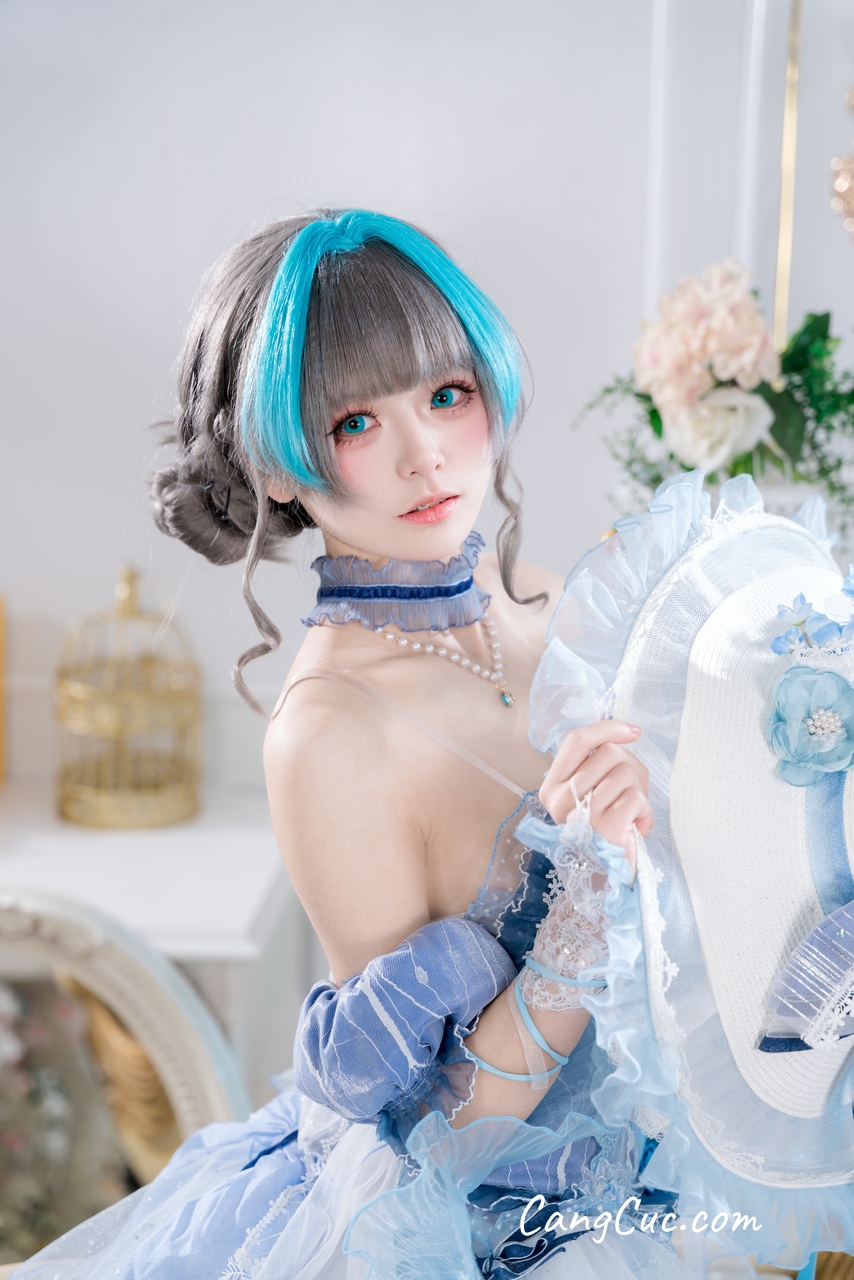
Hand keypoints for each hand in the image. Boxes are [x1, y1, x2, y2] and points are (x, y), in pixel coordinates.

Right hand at [538, 721, 651, 869]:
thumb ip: (596, 766)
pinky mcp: (606, 827)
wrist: (610, 876)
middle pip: (608, 753)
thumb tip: (624, 734)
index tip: (632, 732)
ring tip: (632, 810)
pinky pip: (636, 796)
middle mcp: (561, 799)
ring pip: (625, 772)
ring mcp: (583, 813)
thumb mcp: (589, 793)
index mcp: (552, 787)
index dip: (607, 728)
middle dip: (631, 766)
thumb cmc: (604, 829)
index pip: (576, 740)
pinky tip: (638, 824)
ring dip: (639, 789)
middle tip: (631, 790)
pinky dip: (645, 809)